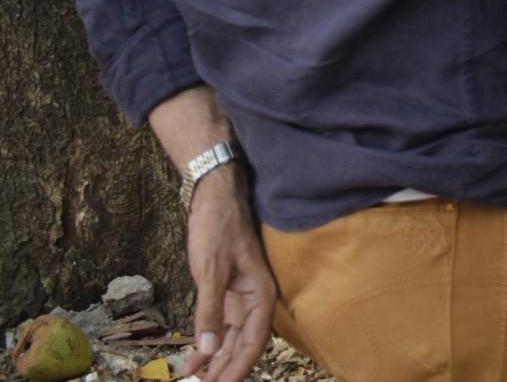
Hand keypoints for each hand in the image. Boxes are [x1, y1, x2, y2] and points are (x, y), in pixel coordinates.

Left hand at [183, 166, 275, 381]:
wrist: (214, 195)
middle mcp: (255, 299)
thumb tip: (209, 349)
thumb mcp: (211, 270)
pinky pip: (220, 326)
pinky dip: (207, 344)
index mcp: (261, 293)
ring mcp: (240, 296)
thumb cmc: (218, 227)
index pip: (254, 342)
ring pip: (232, 339)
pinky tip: (192, 361)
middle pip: (244, 345)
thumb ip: (210, 311)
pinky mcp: (226, 292)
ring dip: (216, 362)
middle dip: (226, 370)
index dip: (238, 368)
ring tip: (197, 381)